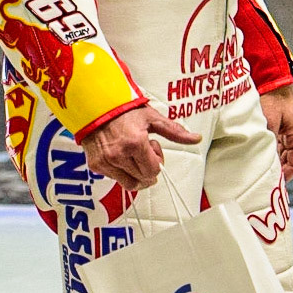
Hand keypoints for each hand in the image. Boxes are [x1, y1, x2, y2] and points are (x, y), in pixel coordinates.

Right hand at [82, 106, 200, 190]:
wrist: (98, 108)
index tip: (153, 148)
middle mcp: (119, 155)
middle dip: (148, 167)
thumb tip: (196, 138)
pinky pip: (115, 179)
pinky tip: (122, 155)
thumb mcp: (153, 118)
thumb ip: (175, 132)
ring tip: (133, 155)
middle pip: (142, 179)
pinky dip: (122, 172)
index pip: (153, 171)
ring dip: (136, 173)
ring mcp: (106, 162)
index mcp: (135, 143)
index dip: (158, 161)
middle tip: (144, 151)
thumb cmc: (126, 112)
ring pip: (129, 183)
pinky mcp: (96, 166)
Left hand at [259, 84, 292, 180]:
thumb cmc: (270, 97)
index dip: (285, 176)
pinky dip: (273, 152)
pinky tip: (260, 154)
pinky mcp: (286, 127)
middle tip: (261, 179)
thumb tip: (264, 162)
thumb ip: (268, 143)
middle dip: (278, 170)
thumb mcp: (268, 122)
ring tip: (258, 169)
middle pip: (292, 160)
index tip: (271, 184)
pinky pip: (281, 145)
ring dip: (275, 161)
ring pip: (286, 154)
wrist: (272, 77)